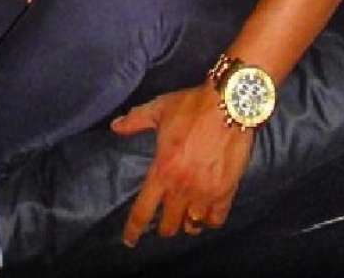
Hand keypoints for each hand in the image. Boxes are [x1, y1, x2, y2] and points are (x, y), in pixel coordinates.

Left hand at [111, 83, 253, 245]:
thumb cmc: (191, 106)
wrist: (228, 104)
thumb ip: (135, 121)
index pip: (143, 210)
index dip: (134, 229)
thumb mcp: (159, 109)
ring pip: (191, 225)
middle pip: (168, 225)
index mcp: (162, 170)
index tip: (129, 240)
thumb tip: (115, 126)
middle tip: (163, 220)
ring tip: (185, 217)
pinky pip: (215, 219)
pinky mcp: (226, 191)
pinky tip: (206, 214)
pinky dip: (209, 220)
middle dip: (163, 226)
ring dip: (186, 223)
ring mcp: (205, 192)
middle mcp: (182, 187)